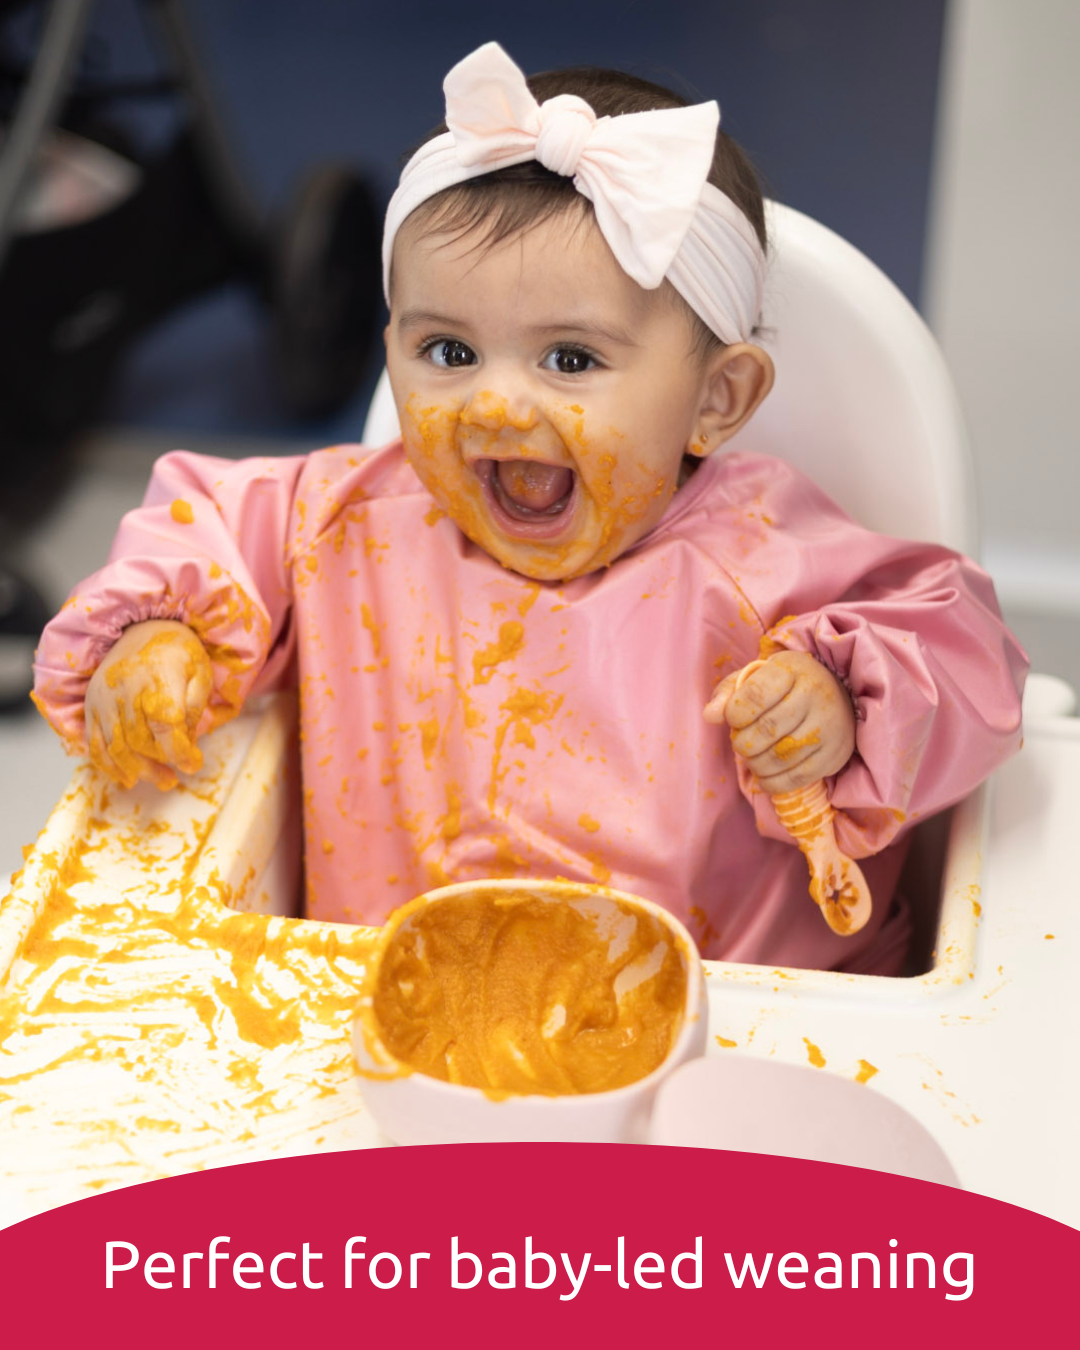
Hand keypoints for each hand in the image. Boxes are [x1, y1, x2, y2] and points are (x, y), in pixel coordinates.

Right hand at [84, 619, 211, 789]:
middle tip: (175, 777)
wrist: (142, 627)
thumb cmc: (178, 652)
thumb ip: (195, 707)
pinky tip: (127, 778)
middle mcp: (126, 691)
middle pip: (140, 741)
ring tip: (159, 781)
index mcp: (157, 680)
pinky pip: (94, 743)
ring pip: (116, 747)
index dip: (180, 751)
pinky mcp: (91, 706)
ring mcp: (104, 700)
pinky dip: (108, 766)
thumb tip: (187, 742)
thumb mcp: (200, 672)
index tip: (194, 764)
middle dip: (160, 765)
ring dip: (138, 771)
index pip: (166, 725)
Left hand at [704, 650, 855, 793]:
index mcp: (792, 670)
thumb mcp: (756, 677)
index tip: (734, 719)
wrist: (837, 698)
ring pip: (781, 757)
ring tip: (752, 759)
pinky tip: (765, 776)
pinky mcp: (834, 754)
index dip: (735, 713)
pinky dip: (772, 783)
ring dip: (756, 765)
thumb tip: (709, 716)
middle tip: (741, 743)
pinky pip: (797, 777)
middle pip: (767, 729)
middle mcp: (816, 695)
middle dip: (743, 743)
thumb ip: (728, 693)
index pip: (755, 695)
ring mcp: (829, 726)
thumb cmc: (786, 687)